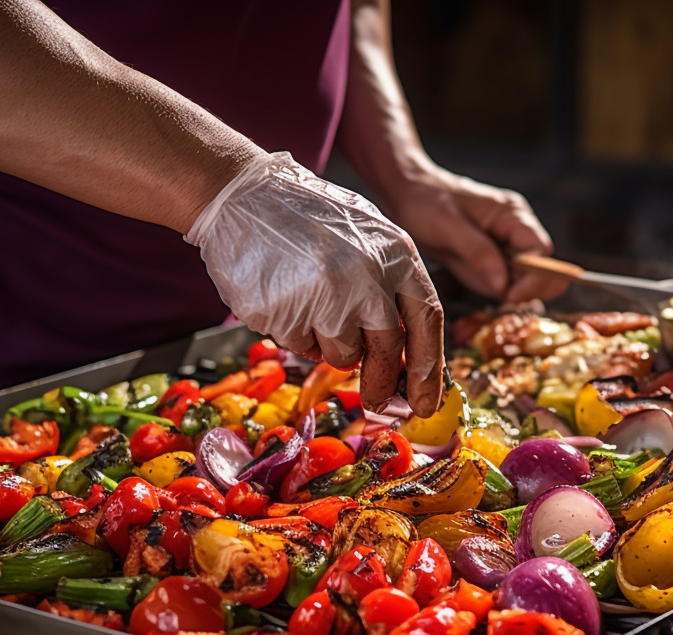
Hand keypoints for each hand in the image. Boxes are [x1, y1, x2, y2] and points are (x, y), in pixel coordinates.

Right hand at [184, 152, 443, 416]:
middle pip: (386, 350)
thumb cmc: (308, 218)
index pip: (427, 321)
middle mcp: (364, 278)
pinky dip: (293, 331)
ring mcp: (321, 296)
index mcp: (394, 254)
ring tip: (310, 301)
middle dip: (382, 382)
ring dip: (328, 343)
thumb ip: (390, 287)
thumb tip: (406, 356)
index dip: (429, 368)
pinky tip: (284, 295)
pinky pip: (297, 344)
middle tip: (378, 399)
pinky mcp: (281, 312)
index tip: (426, 400)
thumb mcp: (367, 237)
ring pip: (339, 354)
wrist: (243, 196)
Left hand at [383, 166, 560, 302]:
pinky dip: (497, 298)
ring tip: (485, 301)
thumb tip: (503, 286)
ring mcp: (503, 251)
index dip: (535, 276)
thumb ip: (477, 252)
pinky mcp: (490, 264)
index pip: (541, 250)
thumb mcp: (448, 225)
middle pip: (542, 269)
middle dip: (529, 290)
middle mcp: (515, 234)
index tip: (511, 295)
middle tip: (503, 302)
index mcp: (512, 216)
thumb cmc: (427, 200)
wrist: (408, 194)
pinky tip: (479, 300)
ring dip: (511, 297)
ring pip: (524, 282)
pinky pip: (504, 286)